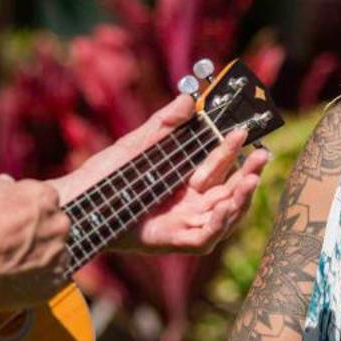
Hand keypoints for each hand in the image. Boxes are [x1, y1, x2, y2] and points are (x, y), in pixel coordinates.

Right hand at [0, 175, 72, 308]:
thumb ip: (0, 183)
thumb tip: (7, 183)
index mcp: (45, 197)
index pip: (45, 201)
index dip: (27, 211)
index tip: (13, 220)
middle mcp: (57, 224)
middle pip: (54, 227)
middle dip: (38, 233)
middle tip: (11, 244)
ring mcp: (56, 256)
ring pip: (54, 254)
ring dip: (38, 257)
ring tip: (9, 265)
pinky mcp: (51, 284)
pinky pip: (50, 280)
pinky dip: (36, 281)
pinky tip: (14, 280)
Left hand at [57, 97, 271, 254]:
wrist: (77, 202)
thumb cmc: (104, 175)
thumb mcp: (136, 144)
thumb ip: (164, 124)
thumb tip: (188, 97)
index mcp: (185, 181)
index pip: (219, 166)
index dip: (234, 150)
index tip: (245, 130)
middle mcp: (189, 204)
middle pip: (230, 191)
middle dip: (248, 174)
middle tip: (262, 154)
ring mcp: (182, 224)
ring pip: (225, 216)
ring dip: (241, 199)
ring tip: (251, 179)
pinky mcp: (172, 242)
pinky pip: (205, 238)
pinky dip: (219, 225)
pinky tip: (226, 206)